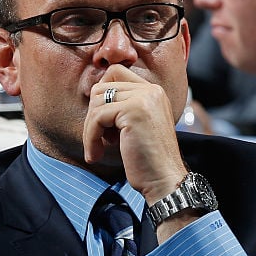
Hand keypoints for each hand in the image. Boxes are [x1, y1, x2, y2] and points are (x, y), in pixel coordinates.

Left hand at [83, 64, 187, 202]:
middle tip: (99, 139)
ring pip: (96, 101)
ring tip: (98, 149)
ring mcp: (144, 98)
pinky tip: (96, 155)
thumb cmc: (147, 161)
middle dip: (93, 115)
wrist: (164, 181)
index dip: (101, 97)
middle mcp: (151, 90)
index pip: (114, 74)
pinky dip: (91, 137)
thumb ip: (122, 108)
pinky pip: (97, 117)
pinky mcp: (134, 111)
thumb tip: (93, 96)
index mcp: (153, 92)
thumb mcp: (135, 126)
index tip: (102, 124)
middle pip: (101, 87)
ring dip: (90, 129)